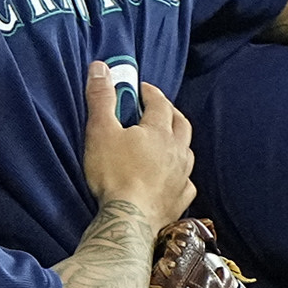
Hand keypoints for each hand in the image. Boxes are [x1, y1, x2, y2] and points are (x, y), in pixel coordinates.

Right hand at [81, 61, 193, 229]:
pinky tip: (174, 180)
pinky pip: (186, 183)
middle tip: (159, 109)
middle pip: (181, 124)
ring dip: (179, 143)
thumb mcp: (100, 131)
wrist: (129, 220)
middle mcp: (177, 150)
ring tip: (168, 142)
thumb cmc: (114, 175)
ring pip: (187, 152)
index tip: (141, 88)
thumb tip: (100, 67)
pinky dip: (181, 177)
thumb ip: (101, 99)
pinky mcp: (179, 199)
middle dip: (171, 112)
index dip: (150, 92)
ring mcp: (181, 176)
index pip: (159, 103)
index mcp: (159, 131)